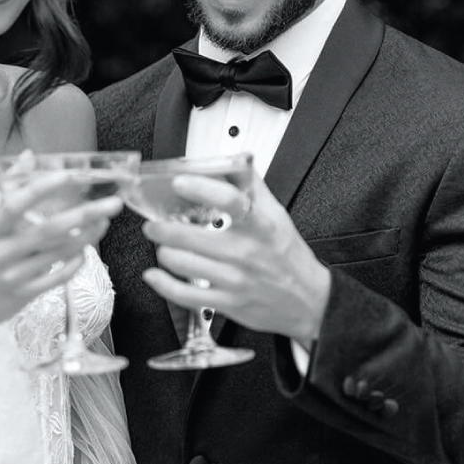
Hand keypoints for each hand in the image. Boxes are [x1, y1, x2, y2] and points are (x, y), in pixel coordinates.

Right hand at [0, 168, 123, 369]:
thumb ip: (4, 189)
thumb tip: (29, 156)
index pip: (18, 202)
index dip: (47, 186)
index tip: (75, 174)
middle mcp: (1, 252)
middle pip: (50, 229)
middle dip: (86, 214)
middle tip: (113, 202)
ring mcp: (14, 276)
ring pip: (59, 253)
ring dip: (87, 236)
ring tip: (104, 221)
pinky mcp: (25, 295)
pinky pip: (58, 278)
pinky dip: (75, 263)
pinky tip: (86, 250)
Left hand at [141, 173, 330, 346]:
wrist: (308, 300)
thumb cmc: (287, 255)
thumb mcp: (276, 214)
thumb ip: (252, 185)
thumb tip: (234, 160)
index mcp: (259, 225)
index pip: (230, 201)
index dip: (201, 189)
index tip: (180, 182)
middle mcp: (246, 252)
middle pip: (192, 236)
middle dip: (163, 228)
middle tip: (154, 222)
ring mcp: (235, 280)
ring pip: (183, 264)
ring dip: (164, 252)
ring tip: (162, 245)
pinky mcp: (227, 303)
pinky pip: (185, 295)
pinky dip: (163, 284)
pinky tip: (155, 275)